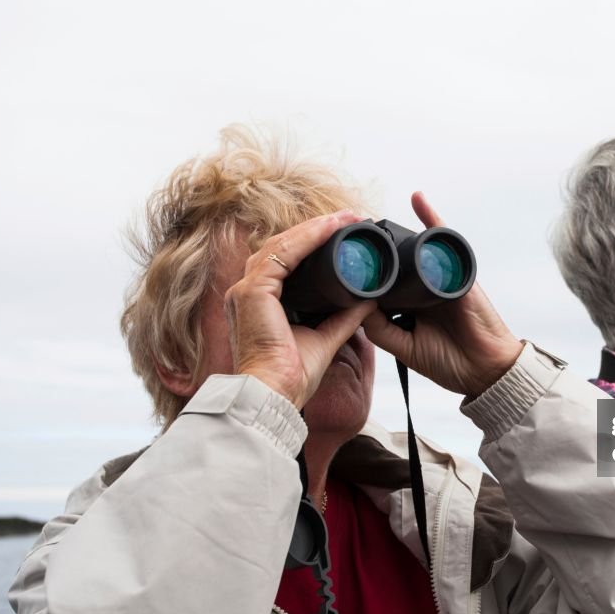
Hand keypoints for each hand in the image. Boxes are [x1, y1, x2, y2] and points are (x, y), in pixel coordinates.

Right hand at [225, 211, 377, 407]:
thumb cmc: (291, 377)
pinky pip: (282, 255)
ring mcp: (245, 290)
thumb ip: (344, 318)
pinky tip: (329, 228)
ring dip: (315, 228)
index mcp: (259, 302)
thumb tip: (369, 300)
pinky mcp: (252, 292)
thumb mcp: (325, 339)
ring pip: (283, 245)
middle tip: (348, 218)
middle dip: (316, 230)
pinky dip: (307, 239)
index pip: (285, 261)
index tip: (342, 232)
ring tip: (344, 218)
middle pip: (282, 248)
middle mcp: (247, 292)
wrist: (274, 395)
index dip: (313, 243)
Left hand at [362, 192, 523, 396]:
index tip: (337, 264)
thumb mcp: (405, 347)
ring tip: (369, 222)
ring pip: (414, 250)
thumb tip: (355, 303)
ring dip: (395, 236)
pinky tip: (417, 199)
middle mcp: (423, 288)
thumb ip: (380, 329)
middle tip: (348, 236)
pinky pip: (443, 240)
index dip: (363, 276)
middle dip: (375, 253)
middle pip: (396, 264)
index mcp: (409, 306)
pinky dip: (432, 218)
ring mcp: (440, 277)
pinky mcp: (457, 272)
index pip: (382, 284)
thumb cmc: (449, 362)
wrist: (484, 370)